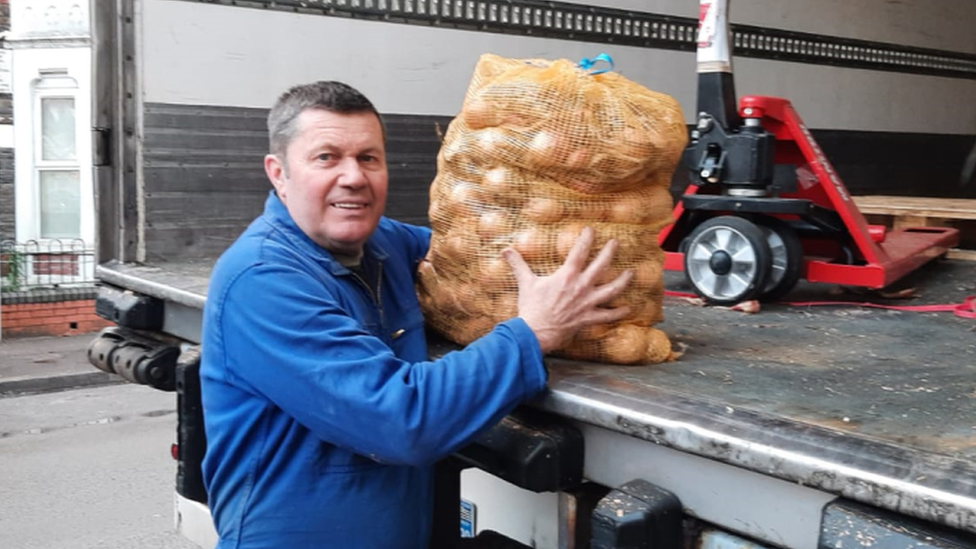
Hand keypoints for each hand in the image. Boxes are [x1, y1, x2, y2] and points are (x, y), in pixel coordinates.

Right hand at [504, 227, 632, 352]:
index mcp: (566, 276)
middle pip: (601, 266)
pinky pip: (608, 316)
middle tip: (616, 243)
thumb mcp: (525, 283)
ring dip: (623, 281)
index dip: (586, 239)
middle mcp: (581, 286)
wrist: (536, 331)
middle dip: (610, 252)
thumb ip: (518, 264)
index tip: (591, 230)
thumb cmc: (531, 307)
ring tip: (630, 273)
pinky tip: (628, 308)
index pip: (579, 252)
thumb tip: (505, 250)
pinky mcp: (589, 318)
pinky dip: (619, 313)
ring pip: (611, 289)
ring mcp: (587, 303)